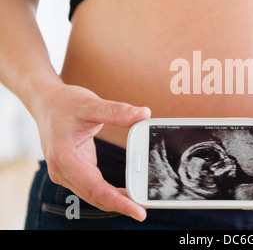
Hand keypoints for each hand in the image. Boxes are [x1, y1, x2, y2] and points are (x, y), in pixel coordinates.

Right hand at [34, 84, 150, 220]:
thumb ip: (117, 112)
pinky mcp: (76, 171)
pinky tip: (129, 192)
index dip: (118, 202)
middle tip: (145, 210)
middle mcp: (63, 170)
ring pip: (94, 195)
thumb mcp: (91, 104)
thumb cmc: (64, 103)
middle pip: (95, 196)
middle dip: (121, 205)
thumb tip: (144, 114)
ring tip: (142, 203)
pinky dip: (111, 192)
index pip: (94, 187)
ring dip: (117, 201)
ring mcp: (68, 173)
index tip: (138, 211)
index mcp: (64, 157)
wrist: (46, 102)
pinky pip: (95, 187)